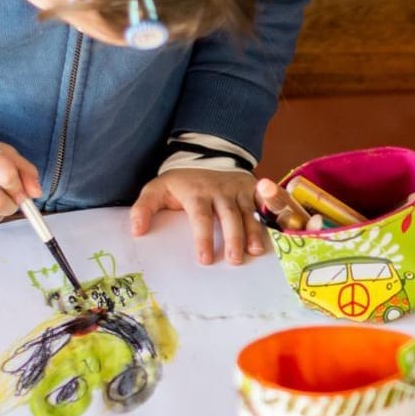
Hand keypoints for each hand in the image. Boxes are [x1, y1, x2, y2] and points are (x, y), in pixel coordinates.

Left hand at [130, 168, 264, 264]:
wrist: (204, 155)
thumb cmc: (180, 182)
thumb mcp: (156, 189)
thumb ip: (143, 208)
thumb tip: (137, 232)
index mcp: (196, 193)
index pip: (200, 217)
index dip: (203, 238)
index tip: (204, 260)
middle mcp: (220, 191)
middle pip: (228, 216)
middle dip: (233, 238)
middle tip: (235, 260)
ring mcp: (238, 189)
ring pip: (248, 212)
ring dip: (254, 232)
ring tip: (256, 251)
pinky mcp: (252, 187)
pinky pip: (264, 201)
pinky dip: (273, 212)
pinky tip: (277, 229)